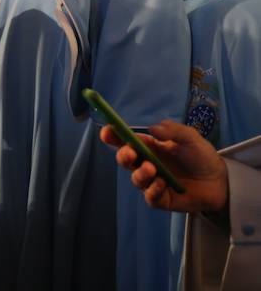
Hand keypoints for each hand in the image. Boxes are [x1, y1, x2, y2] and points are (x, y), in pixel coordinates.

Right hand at [100, 120, 228, 212]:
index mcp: (149, 146)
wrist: (221, 181)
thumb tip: (152, 129)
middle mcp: (146, 163)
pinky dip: (152, 190)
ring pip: (135, 179)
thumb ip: (173, 130)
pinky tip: (162, 184)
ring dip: (139, 174)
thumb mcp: (190, 137)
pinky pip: (149, 196)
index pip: (125, 140)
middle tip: (130, 154)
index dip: (113, 136)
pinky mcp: (161, 198)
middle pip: (125, 160)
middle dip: (122, 155)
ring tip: (152, 169)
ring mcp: (152, 182)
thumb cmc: (201, 156)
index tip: (107, 131)